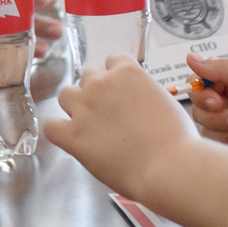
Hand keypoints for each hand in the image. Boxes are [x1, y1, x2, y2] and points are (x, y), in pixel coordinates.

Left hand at [44, 56, 196, 200]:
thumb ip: (142, 93)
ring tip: (89, 123)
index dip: (117, 77)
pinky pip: (51, 126)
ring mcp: (84, 109)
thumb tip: (132, 101)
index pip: (113, 61)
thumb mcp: (164, 100)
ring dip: (76, 105)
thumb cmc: (176, 138)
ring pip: (66, 95)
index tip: (121, 90)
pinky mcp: (72, 135)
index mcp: (128, 72)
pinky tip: (73, 137)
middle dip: (97, 90)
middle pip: (88, 76)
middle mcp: (102, 84)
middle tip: (109, 110)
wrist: (167, 165)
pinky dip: (60, 130)